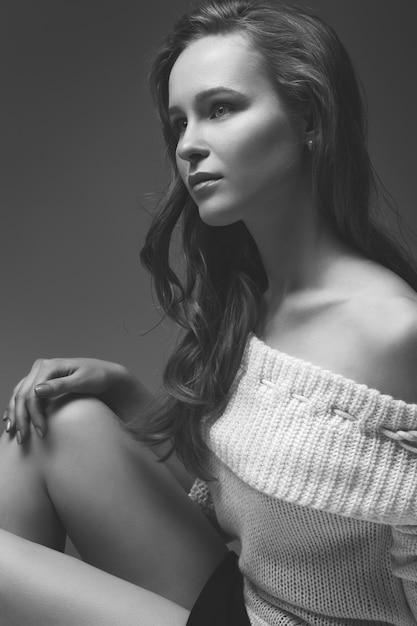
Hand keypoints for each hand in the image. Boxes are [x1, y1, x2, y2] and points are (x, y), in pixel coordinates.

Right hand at [3, 358, 151, 443]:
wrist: (106, 375)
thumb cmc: (98, 377)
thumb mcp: (83, 381)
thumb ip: (60, 386)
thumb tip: (37, 391)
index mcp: (49, 366)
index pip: (32, 394)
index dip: (33, 415)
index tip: (41, 433)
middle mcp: (41, 367)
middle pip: (22, 395)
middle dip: (21, 418)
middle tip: (24, 439)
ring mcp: (39, 373)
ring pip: (19, 395)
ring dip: (14, 414)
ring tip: (13, 432)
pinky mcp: (41, 381)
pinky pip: (23, 394)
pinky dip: (16, 407)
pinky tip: (12, 420)